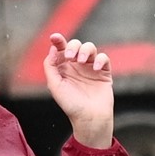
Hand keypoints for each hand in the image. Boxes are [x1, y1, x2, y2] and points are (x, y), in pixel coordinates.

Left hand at [44, 33, 113, 148]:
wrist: (89, 118)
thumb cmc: (71, 104)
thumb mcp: (55, 86)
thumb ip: (50, 67)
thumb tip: (52, 49)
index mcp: (64, 68)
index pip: (61, 49)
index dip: (58, 41)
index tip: (54, 37)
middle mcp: (77, 66)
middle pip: (76, 45)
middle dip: (73, 46)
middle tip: (70, 56)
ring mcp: (91, 68)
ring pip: (90, 48)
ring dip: (85, 50)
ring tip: (81, 61)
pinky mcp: (104, 73)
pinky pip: (104, 58)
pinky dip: (100, 60)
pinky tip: (95, 68)